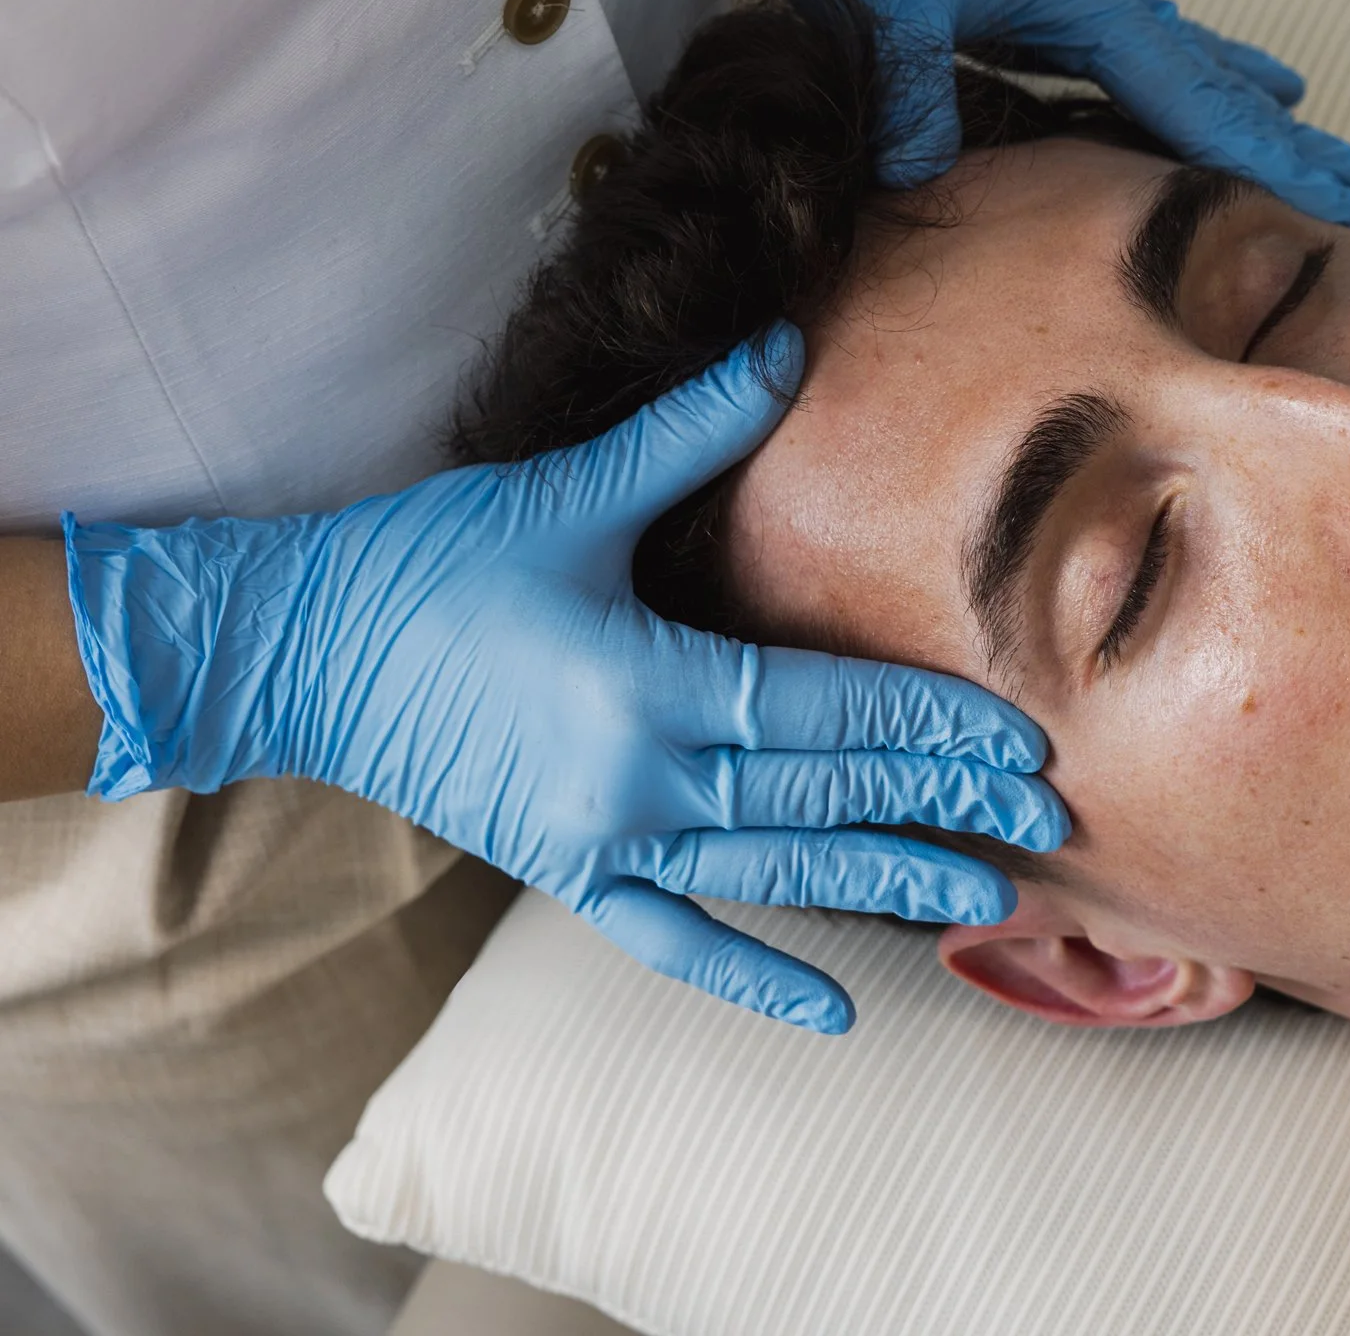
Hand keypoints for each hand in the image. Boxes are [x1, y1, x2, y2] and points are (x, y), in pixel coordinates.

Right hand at [63, 325, 1064, 1031]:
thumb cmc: (429, 564)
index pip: (827, 714)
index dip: (929, 727)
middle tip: (1049, 821)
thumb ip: (691, 432)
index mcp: (649, 685)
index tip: (1019, 740)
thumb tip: (790, 339)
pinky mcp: (571, 875)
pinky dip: (755, 978)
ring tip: (987, 905)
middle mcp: (640, 782)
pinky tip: (838, 1012)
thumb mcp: (565, 493)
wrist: (298, 656)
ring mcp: (605, 843)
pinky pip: (677, 941)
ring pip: (775, 875)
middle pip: (823, 797)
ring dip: (884, 887)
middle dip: (941, 805)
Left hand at [652, 0, 1349, 234]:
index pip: (1201, 102)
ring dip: (1259, 117)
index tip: (1349, 212)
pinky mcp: (1034, 0)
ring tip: (1327, 146)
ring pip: (1190, 70)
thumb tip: (926, 177)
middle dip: (1302, 145)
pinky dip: (1190, 82)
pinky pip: (1135, 59)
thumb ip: (916, 93)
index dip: (1277, 165)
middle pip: (1223, 86)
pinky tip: (1223, 87)